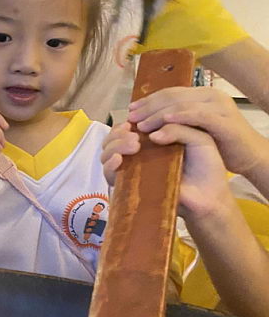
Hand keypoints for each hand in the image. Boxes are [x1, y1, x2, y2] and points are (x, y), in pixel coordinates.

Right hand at [101, 122, 230, 219]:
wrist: (209, 197)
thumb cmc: (206, 167)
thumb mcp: (198, 139)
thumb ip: (177, 129)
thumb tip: (150, 135)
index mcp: (151, 140)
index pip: (128, 126)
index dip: (127, 121)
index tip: (134, 119)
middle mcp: (137, 153)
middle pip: (112, 138)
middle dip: (118, 133)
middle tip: (133, 135)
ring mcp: (131, 169)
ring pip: (106, 152)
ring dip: (114, 145)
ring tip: (133, 145)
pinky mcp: (129, 186)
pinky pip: (108, 174)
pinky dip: (109, 164)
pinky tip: (119, 159)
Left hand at [128, 86, 266, 175]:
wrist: (250, 155)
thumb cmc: (220, 142)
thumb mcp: (196, 126)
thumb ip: (178, 119)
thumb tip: (148, 118)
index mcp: (201, 94)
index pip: (170, 92)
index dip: (148, 100)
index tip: (130, 109)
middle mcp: (210, 96)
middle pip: (172, 96)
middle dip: (148, 107)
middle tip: (131, 117)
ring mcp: (218, 106)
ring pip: (181, 104)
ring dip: (158, 114)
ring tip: (142, 124)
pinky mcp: (224, 120)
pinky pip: (198, 115)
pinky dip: (180, 117)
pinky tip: (165, 122)